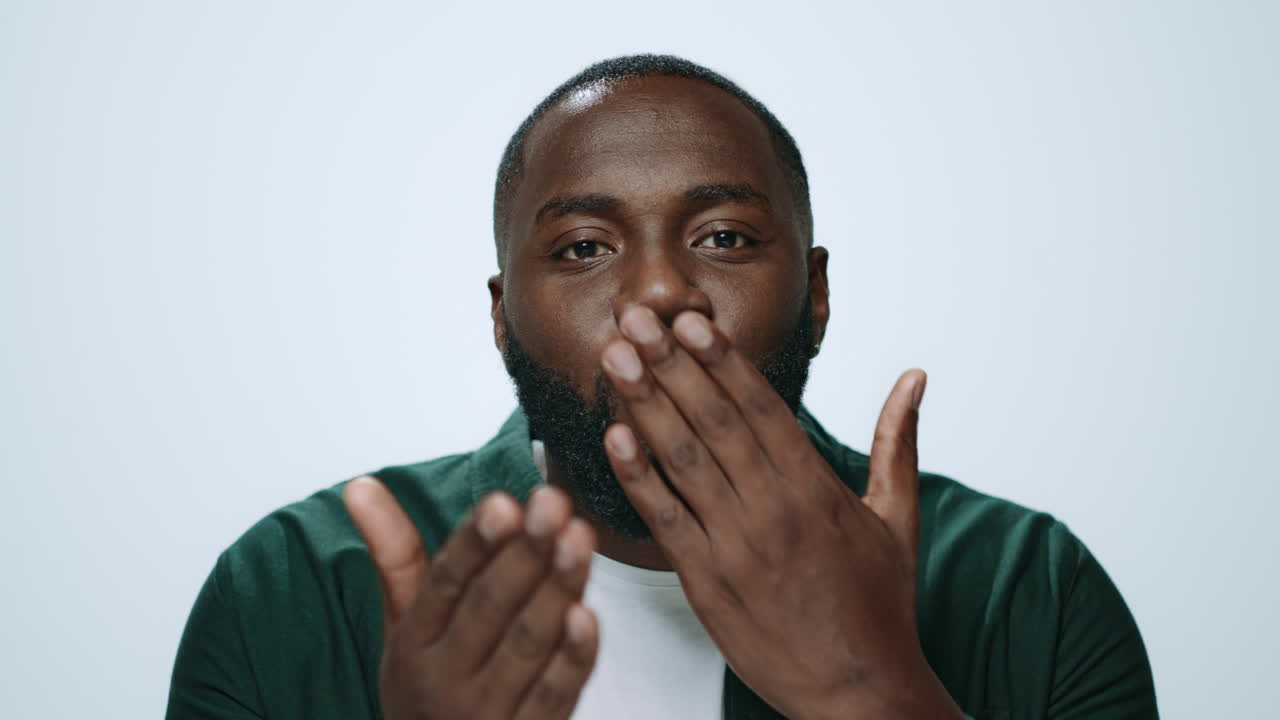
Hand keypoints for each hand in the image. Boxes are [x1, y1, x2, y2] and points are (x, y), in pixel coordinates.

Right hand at [343, 480, 598, 719]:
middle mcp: (446, 677)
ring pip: (526, 643)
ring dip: (556, 587)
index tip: (502, 502)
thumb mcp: (404, 626)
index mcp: (414, 641)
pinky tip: (589, 615)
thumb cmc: (428, 689)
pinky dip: (573, 657)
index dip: (474, 542)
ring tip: (580, 537)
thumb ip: (395, 554)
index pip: (443, 582)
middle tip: (553, 503)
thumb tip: (361, 485)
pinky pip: (554, 695)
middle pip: (488, 607)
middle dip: (524, 551)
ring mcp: (488, 711)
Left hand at [599, 305, 962, 719]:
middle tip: (635, 316)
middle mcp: (774, 508)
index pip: (761, 407)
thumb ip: (897, 442)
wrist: (859, 693)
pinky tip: (612, 436)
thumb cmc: (880, 604)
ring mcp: (737, 545)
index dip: (721, 359)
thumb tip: (915, 376)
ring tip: (615, 357)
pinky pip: (664, 519)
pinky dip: (638, 476)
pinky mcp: (706, 582)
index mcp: (817, 488)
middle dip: (671, 363)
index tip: (689, 318)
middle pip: (714, 420)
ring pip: (684, 460)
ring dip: (644, 403)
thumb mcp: (898, 519)